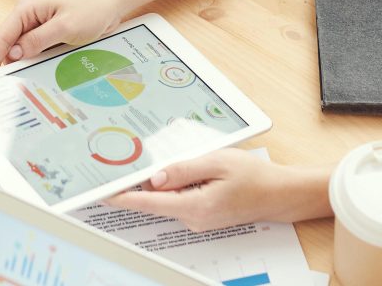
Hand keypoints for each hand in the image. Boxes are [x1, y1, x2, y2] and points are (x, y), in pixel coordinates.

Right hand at [0, 0, 126, 70]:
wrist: (111, 4)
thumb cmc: (91, 7)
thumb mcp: (64, 27)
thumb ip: (38, 40)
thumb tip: (15, 53)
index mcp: (27, 8)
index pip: (3, 35)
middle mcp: (29, 16)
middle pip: (9, 44)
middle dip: (4, 64)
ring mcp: (39, 26)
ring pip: (22, 50)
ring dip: (20, 65)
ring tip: (15, 84)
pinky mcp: (48, 35)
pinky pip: (35, 51)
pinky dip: (33, 62)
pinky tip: (33, 75)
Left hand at [106, 149, 329, 231]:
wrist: (279, 193)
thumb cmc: (252, 176)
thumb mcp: (216, 163)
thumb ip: (183, 170)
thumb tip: (155, 178)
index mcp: (195, 206)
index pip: (150, 203)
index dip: (124, 198)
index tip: (102, 194)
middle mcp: (194, 218)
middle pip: (155, 201)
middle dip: (135, 186)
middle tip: (115, 168)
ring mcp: (198, 218)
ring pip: (167, 199)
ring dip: (154, 185)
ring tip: (141, 165)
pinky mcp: (202, 213)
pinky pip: (178, 199)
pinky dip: (169, 187)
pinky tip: (169, 172)